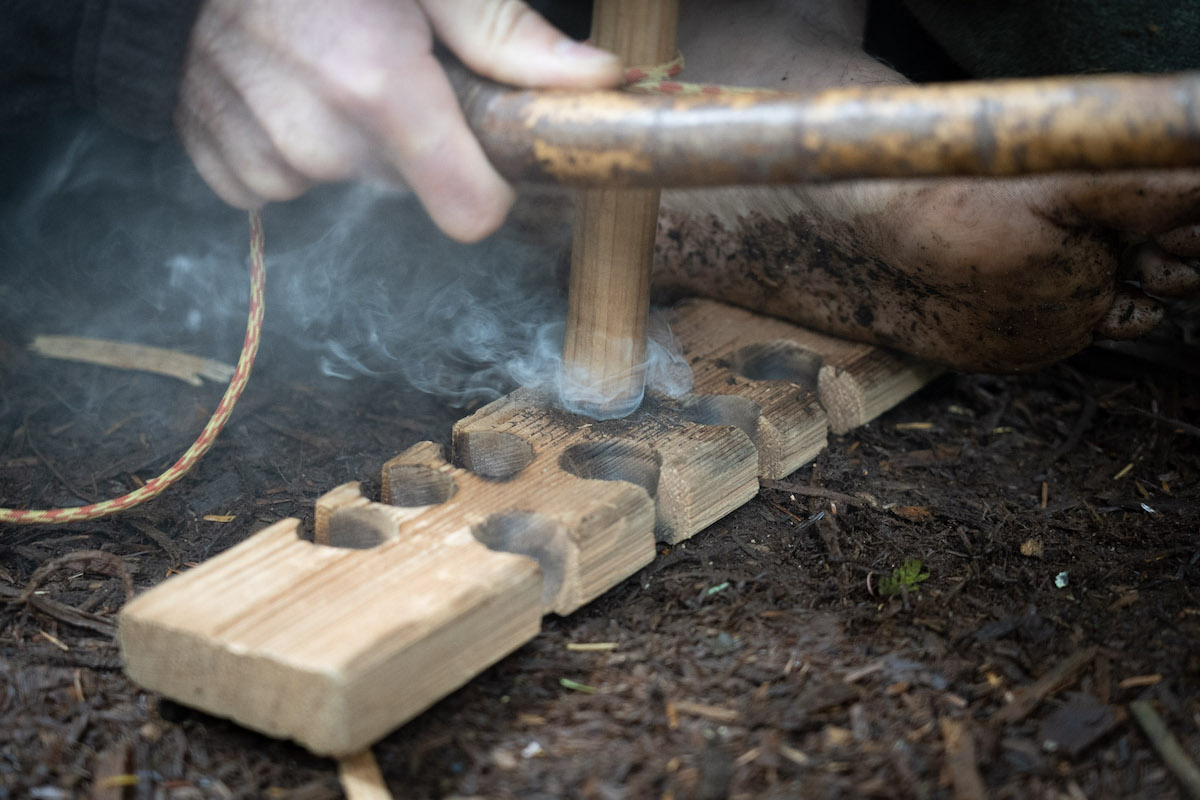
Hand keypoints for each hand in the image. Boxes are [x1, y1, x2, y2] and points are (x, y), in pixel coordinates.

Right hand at [176, 0, 621, 240]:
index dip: (489, 187)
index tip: (482, 149)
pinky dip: (286, 144)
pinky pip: (278, 182)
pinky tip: (278, 85)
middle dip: (413, 140)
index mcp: (379, 90)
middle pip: (409, 187)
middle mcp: (317, 138)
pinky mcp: (216, 157)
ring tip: (321, 59)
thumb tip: (597, 79)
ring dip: (343, 136)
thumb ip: (506, 35)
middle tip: (385, 61)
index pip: (470, 213)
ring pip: (342, 180)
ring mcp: (259, 152)